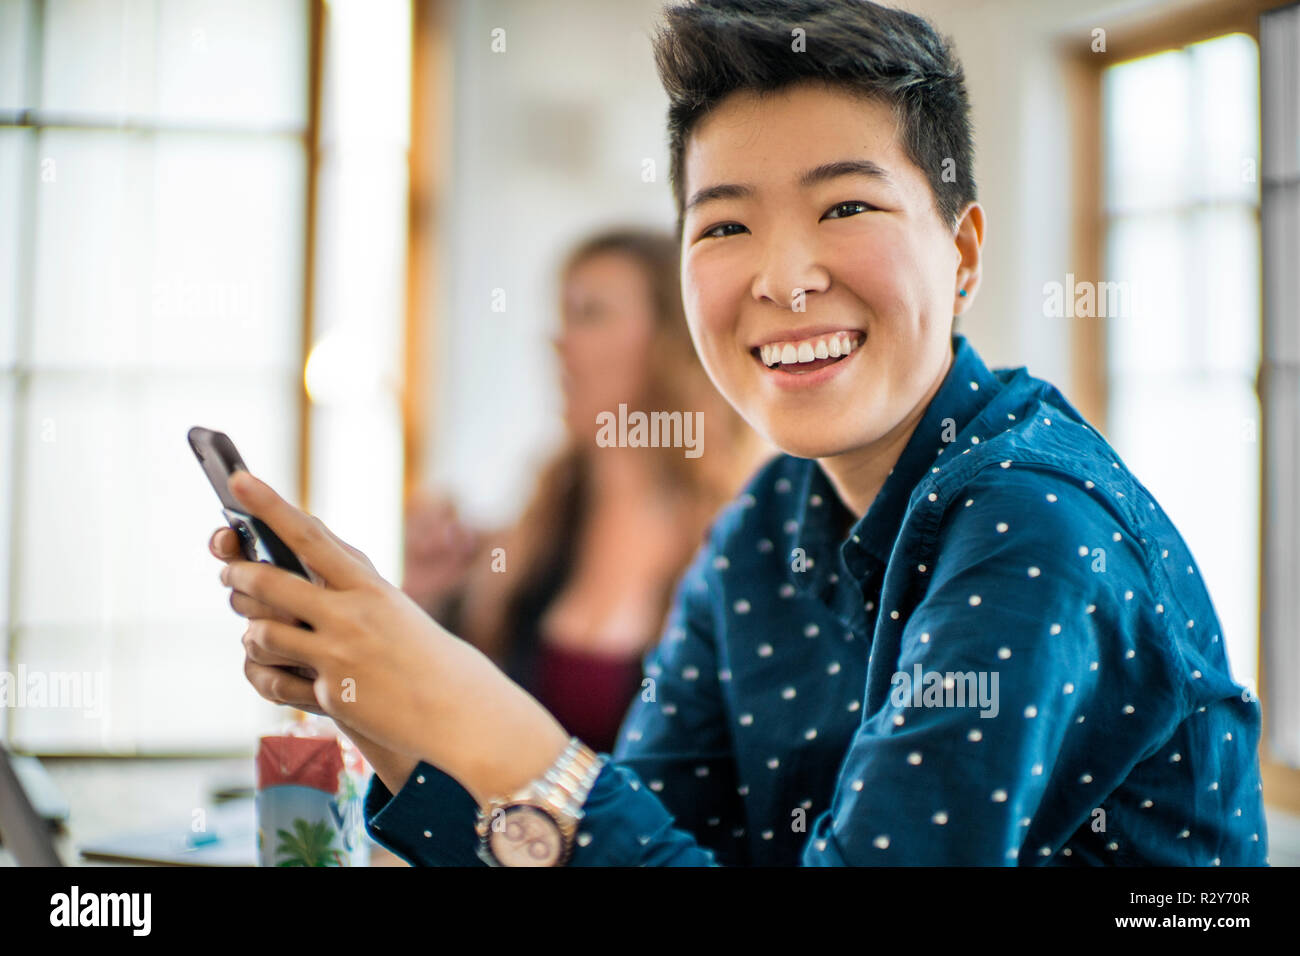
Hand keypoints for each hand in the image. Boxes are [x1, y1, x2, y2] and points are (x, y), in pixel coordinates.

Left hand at [217, 470, 570, 803]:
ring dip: (251, 631)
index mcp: (370, 587)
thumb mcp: (393, 608)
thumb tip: (299, 559)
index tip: (240, 480)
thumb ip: (349, 585)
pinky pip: (272, 681)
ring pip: (261, 633)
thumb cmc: (425, 654)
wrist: (460, 709)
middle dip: (238, 575)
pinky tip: (275, 672)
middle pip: (270, 582)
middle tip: (230, 573)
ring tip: (256, 632)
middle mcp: (352, 616)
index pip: (310, 536)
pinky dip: (266, 674)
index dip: (270, 506)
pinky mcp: (332, 696)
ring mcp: (339, 656)